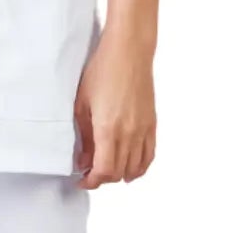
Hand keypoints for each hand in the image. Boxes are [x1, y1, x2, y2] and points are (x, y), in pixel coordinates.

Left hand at [72, 32, 156, 187]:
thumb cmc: (102, 70)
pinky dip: (139, 167)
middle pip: (118, 173)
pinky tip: (130, 168)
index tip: (82, 180)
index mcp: (109, 129)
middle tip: (89, 173)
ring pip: (135, 168)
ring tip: (107, 169)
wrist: (129, 51)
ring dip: (120, 174)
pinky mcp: (152, 124)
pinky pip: (149, 155)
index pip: (104, 171)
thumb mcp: (82, 103)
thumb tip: (82, 159)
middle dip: (102, 179)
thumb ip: (82, 136)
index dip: (92, 181)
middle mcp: (129, 134)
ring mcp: (143, 130)